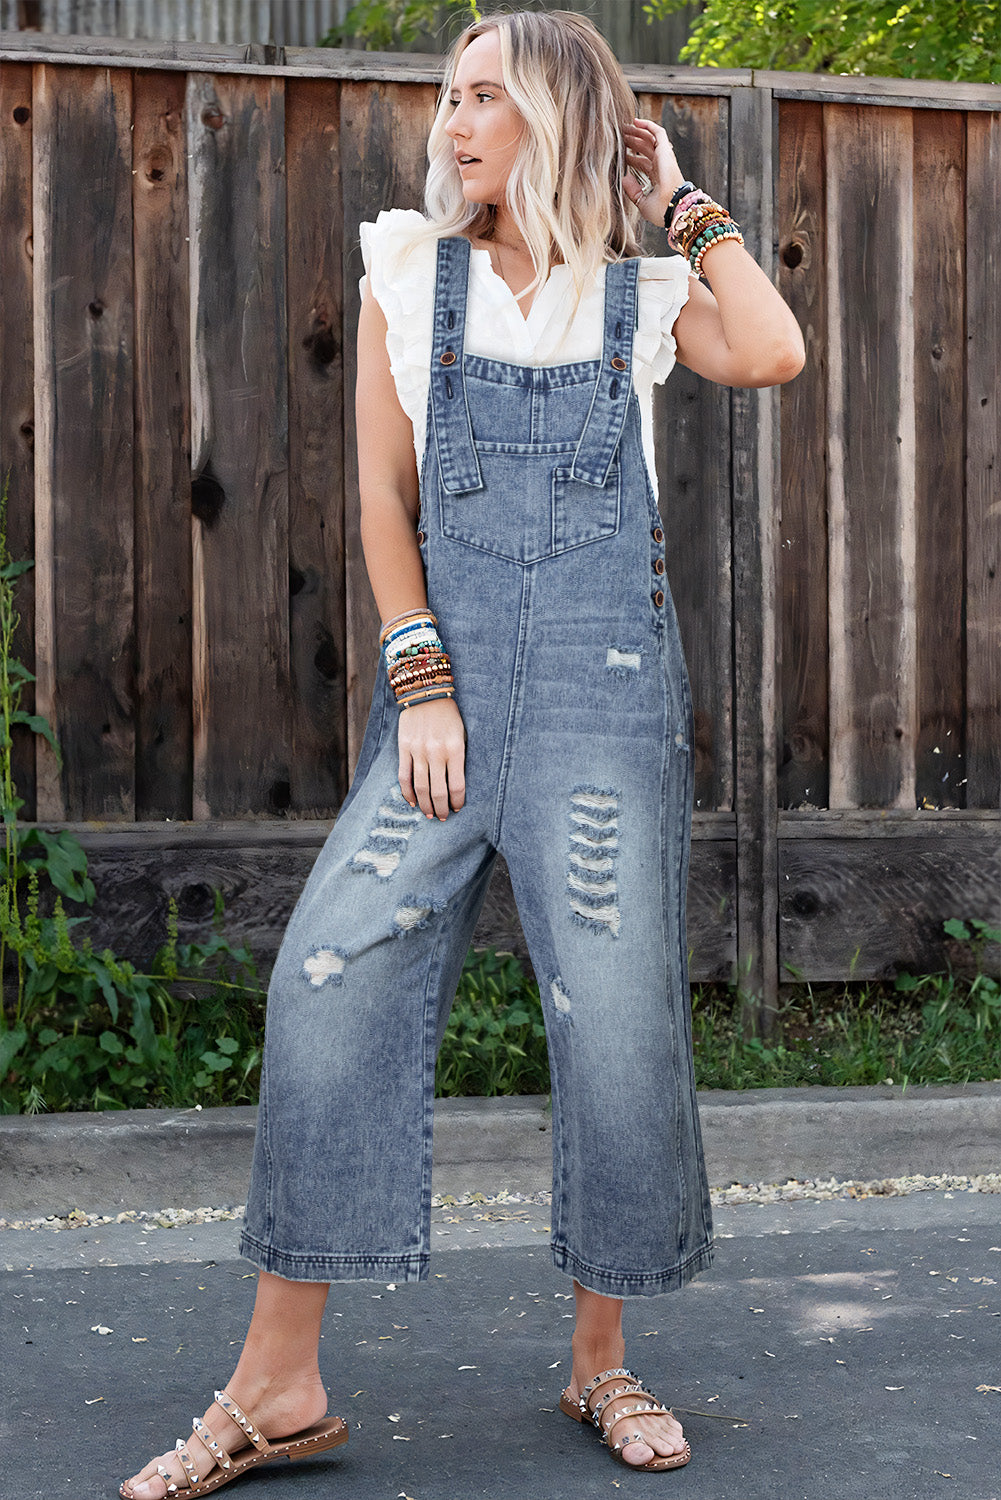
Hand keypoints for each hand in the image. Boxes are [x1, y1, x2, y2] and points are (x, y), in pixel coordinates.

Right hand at [398, 696, 466, 819]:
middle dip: (442, 808)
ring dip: (426, 805)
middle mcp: (436, 753)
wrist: (426, 692)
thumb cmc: (449, 715)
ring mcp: (418, 751)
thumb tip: (457, 784)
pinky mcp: (404, 748)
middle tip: (443, 817)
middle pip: (439, 791)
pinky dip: (408, 792)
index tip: (458, 808)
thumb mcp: (462, 734)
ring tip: (429, 815)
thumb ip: (459, 758)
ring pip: (421, 787)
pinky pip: (404, 776)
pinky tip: (413, 801)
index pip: (457, 785)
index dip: (458, 801)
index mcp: (455, 749)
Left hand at [622, 117, 685, 227]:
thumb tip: (624, 179)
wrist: (673, 208)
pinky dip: (647, 125)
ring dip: (636, 132)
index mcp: (657, 178)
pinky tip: (635, 121)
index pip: (643, 164)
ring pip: (649, 139)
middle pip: (644, 149)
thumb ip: (633, 191)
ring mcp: (664, 158)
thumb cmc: (662, 211)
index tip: (620, 154)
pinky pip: (658, 132)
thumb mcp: (642, 203)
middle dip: (632, 142)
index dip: (631, 158)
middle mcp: (661, 166)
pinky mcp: (666, 151)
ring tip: (624, 128)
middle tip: (619, 137)